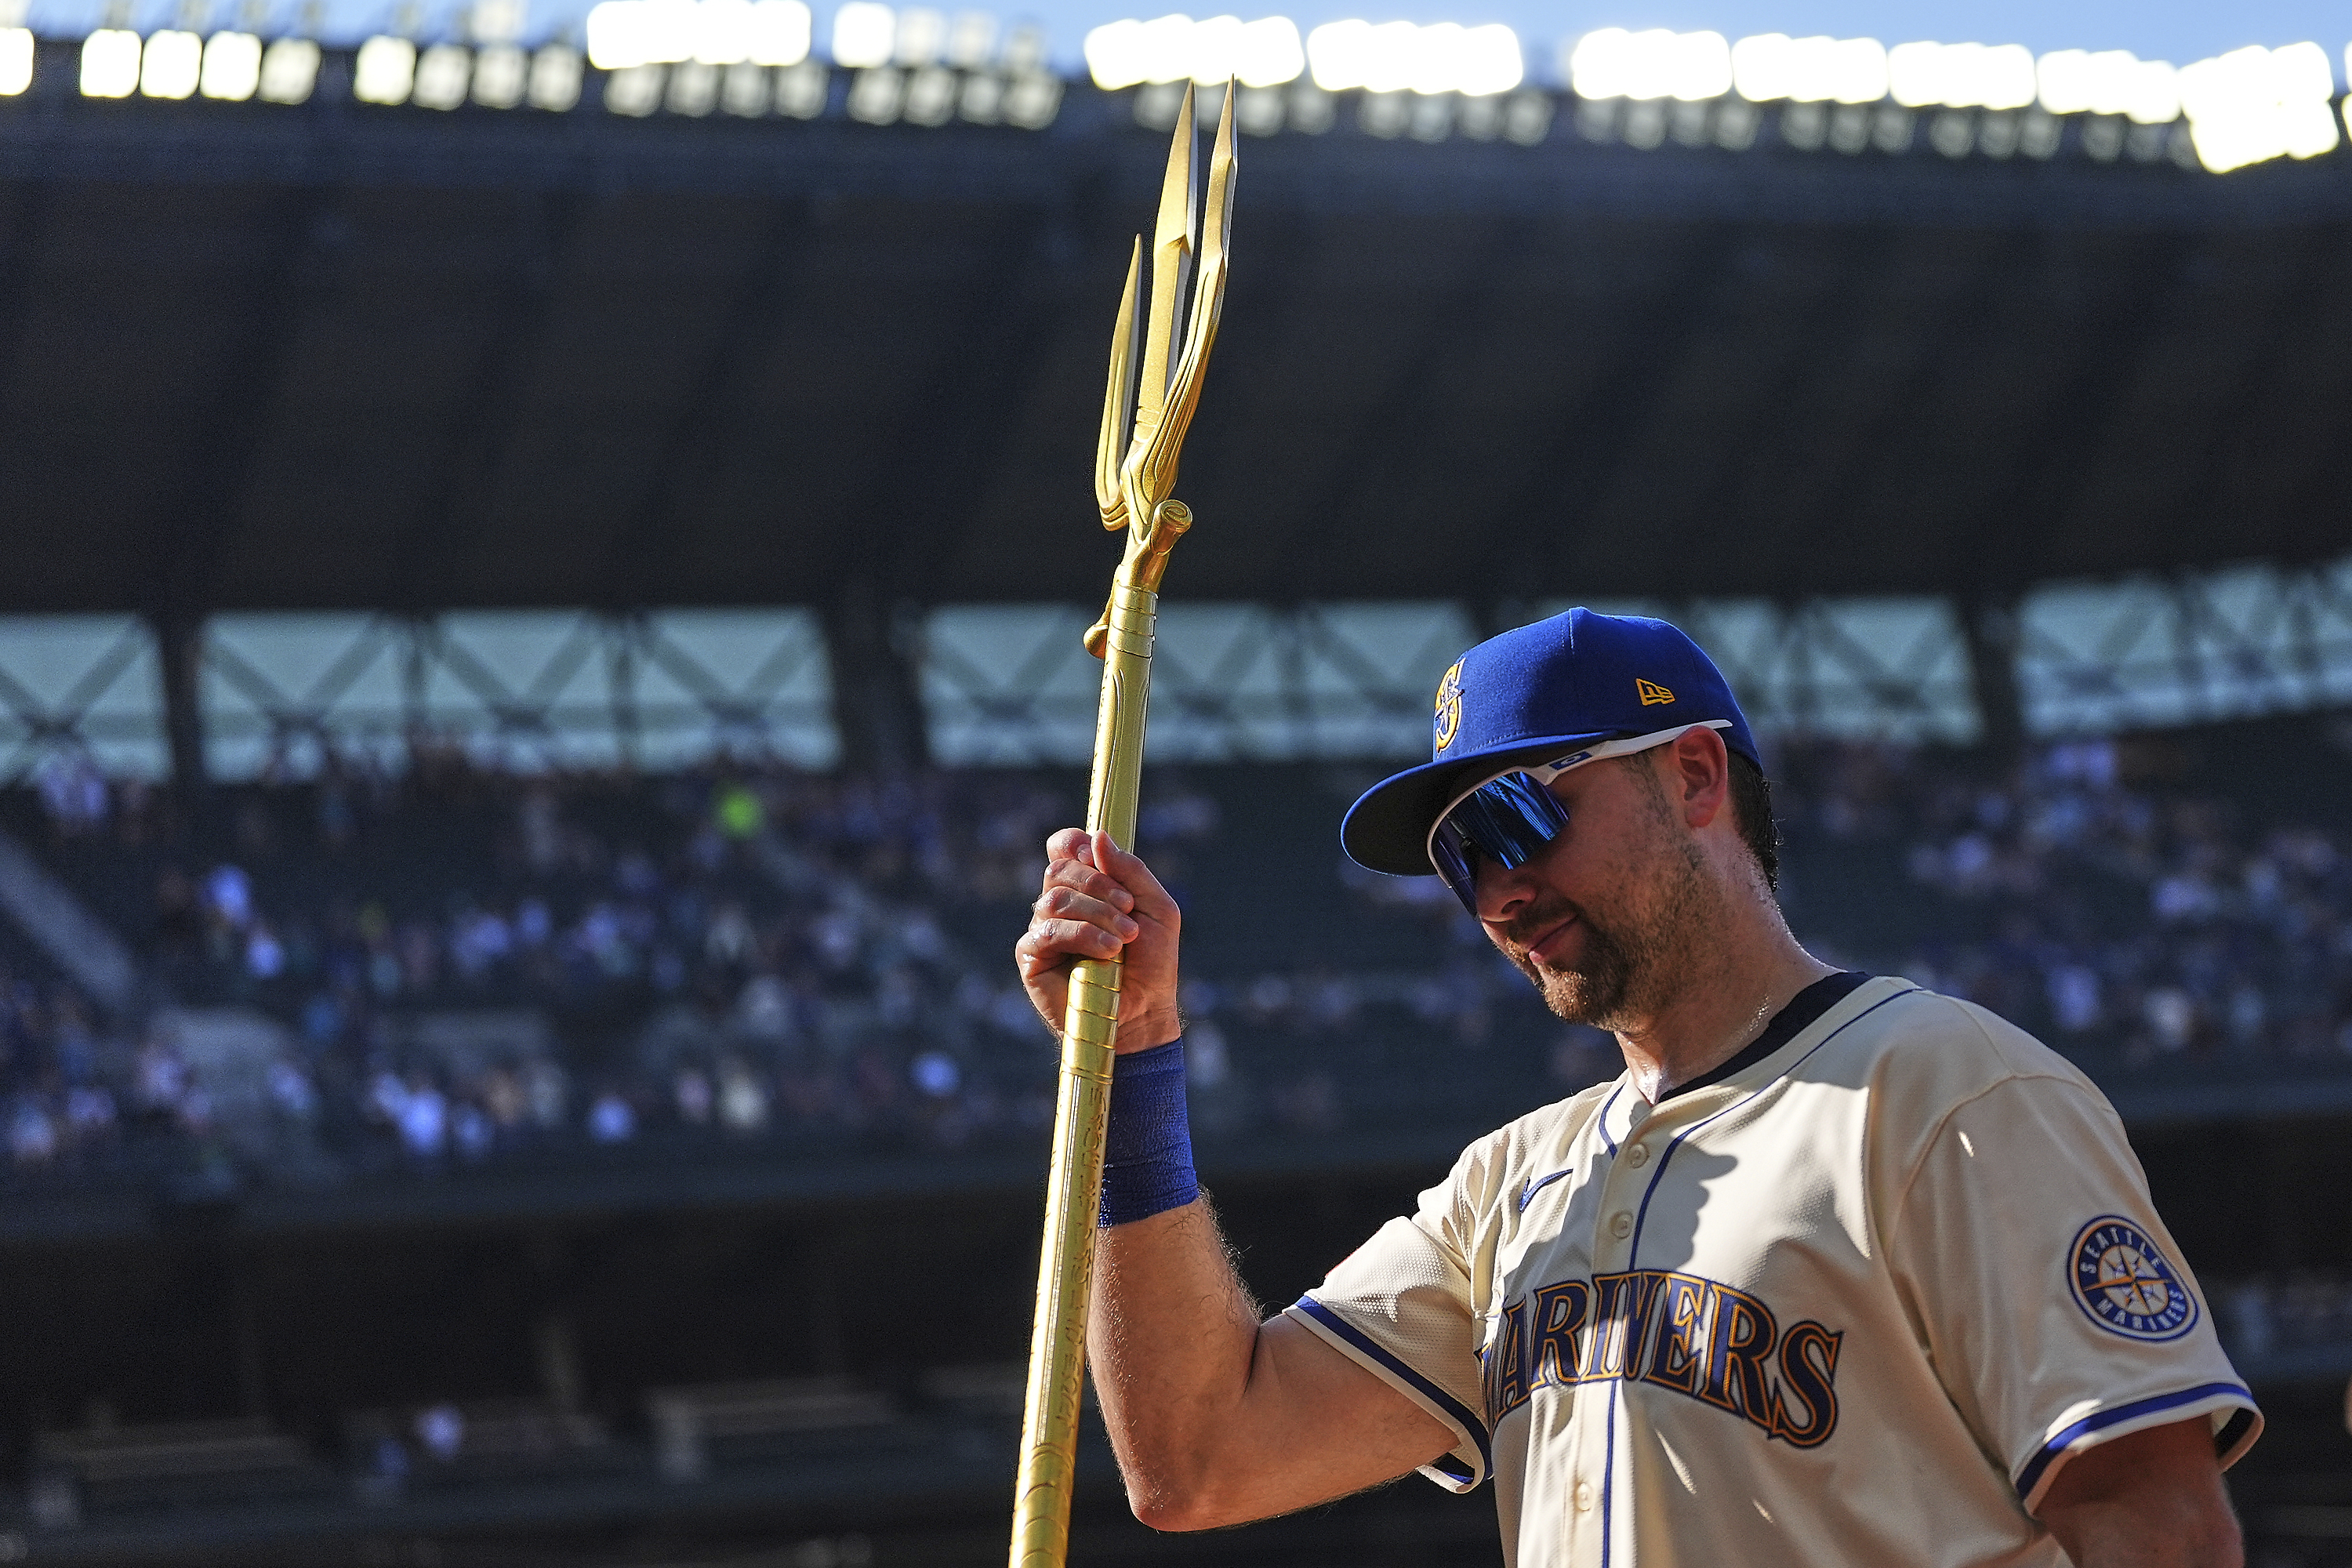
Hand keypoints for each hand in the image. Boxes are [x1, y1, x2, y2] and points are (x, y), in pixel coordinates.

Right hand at [1015, 829, 1181, 1052]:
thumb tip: (1098, 837)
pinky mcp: (1032, 956)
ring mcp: (1044, 929)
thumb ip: (1131, 872)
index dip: (1072, 843)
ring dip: (1096, 914)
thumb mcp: (1158, 909)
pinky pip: (1047, 932)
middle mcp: (1060, 904)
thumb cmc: (1152, 962)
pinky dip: (1082, 935)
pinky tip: (1107, 951)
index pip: (1063, 847)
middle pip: (1059, 869)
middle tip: (1128, 909)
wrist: (1144, 1011)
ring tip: (1124, 939)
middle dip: (1098, 885)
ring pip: (1055, 899)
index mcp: (1087, 887)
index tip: (1093, 854)